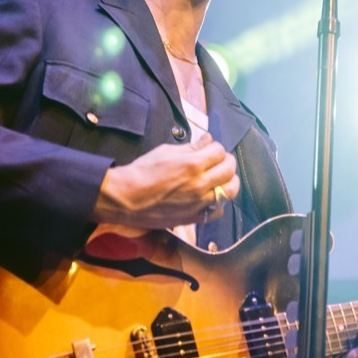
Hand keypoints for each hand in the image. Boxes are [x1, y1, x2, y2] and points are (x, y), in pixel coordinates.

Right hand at [92, 134, 239, 227]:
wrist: (127, 198)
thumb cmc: (143, 172)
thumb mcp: (166, 151)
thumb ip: (191, 147)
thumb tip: (208, 140)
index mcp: (192, 165)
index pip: (219, 151)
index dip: (215, 147)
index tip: (210, 148)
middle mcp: (200, 184)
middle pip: (229, 169)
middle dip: (227, 161)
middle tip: (219, 160)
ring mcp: (199, 203)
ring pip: (230, 191)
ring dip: (229, 181)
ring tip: (220, 178)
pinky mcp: (194, 217)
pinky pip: (218, 211)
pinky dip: (218, 203)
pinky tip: (211, 197)